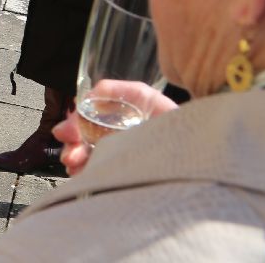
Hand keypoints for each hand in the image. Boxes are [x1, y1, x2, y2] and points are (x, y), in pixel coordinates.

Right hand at [54, 80, 175, 175]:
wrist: (198, 148)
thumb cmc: (172, 119)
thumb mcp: (142, 95)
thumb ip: (113, 89)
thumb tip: (88, 95)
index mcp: (112, 116)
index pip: (84, 119)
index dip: (72, 124)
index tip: (67, 133)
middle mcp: (111, 135)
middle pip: (82, 139)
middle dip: (71, 145)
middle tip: (69, 155)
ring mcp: (117, 154)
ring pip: (87, 157)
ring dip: (75, 160)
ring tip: (74, 166)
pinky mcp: (125, 172)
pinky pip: (100, 173)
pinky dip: (87, 174)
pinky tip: (82, 175)